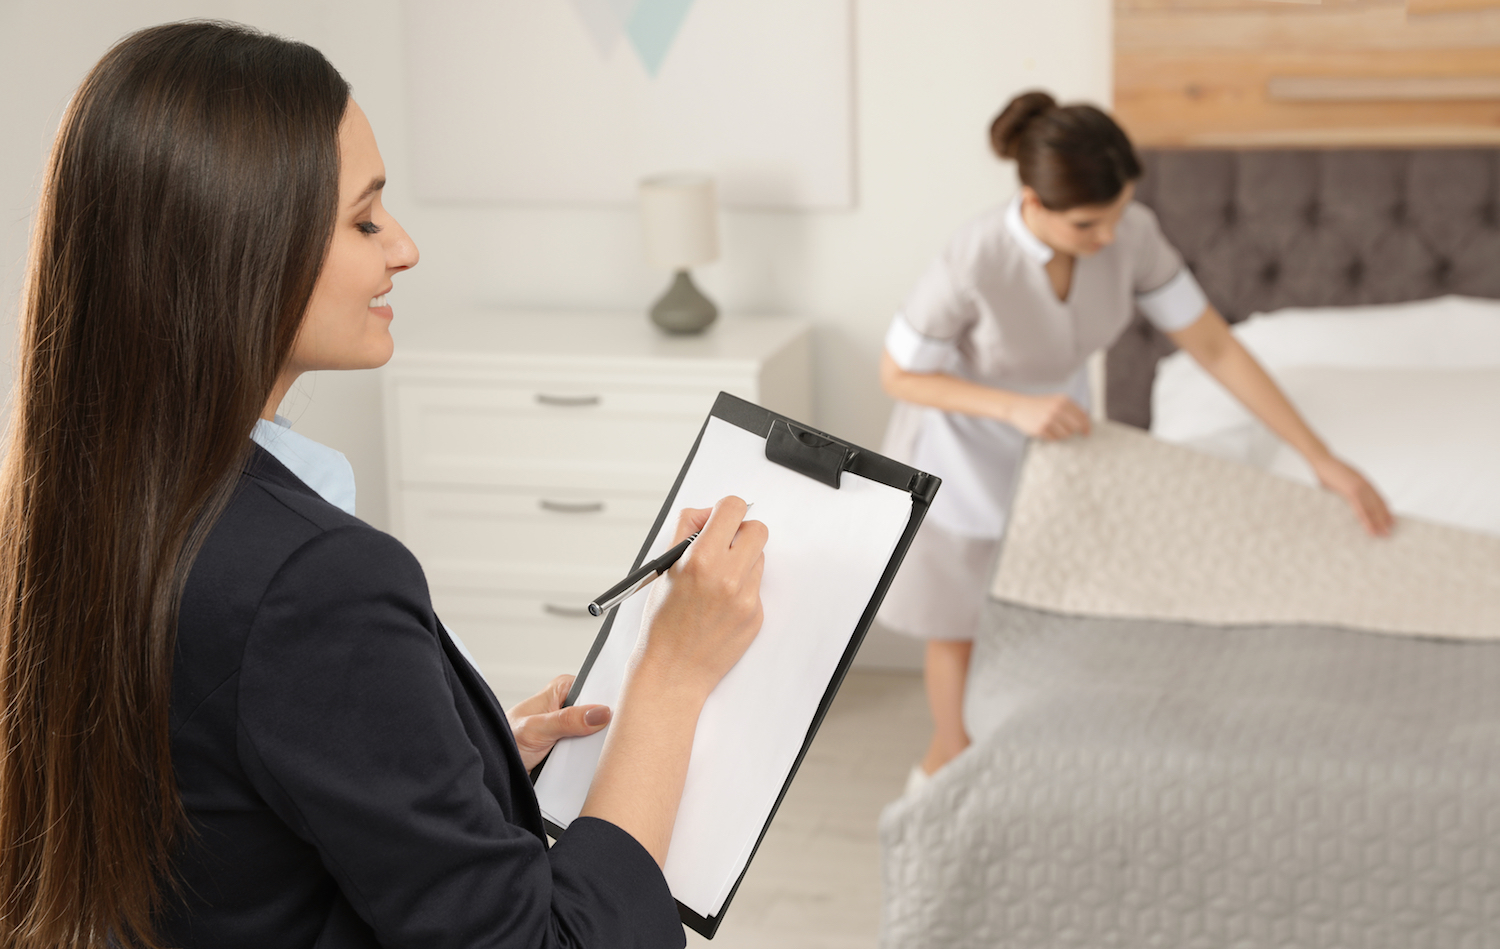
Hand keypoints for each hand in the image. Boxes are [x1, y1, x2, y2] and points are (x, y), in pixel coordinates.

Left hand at [506, 674, 611, 770]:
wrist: (495, 767)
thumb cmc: (505, 739)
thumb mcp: (536, 729)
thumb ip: (566, 720)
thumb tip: (599, 713)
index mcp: (563, 689)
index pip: (596, 688)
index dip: (610, 700)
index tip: (621, 713)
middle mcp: (568, 705)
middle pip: (600, 713)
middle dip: (605, 726)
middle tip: (613, 738)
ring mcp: (571, 727)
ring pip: (596, 734)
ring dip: (597, 746)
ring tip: (601, 754)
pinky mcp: (570, 747)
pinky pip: (588, 752)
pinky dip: (590, 759)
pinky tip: (594, 765)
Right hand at [632, 497, 767, 700]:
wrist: (672, 671)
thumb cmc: (662, 622)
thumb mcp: (664, 568)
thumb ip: (686, 530)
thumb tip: (709, 512)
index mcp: (700, 559)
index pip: (732, 508)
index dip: (725, 511)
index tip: (720, 520)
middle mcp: (727, 576)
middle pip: (757, 529)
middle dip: (741, 533)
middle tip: (725, 546)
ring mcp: (746, 598)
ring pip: (759, 558)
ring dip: (743, 562)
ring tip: (717, 582)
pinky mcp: (756, 616)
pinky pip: (757, 587)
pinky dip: (742, 589)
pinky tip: (721, 606)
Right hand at [1007, 393, 1090, 440]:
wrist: (1018, 406)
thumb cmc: (1039, 405)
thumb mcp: (1055, 400)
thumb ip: (1070, 408)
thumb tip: (1085, 420)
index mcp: (1063, 400)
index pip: (1082, 416)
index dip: (1086, 426)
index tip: (1087, 432)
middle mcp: (1057, 409)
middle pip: (1076, 427)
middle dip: (1075, 431)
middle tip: (1072, 433)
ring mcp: (1049, 419)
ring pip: (1066, 434)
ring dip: (1062, 434)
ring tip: (1054, 429)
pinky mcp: (1041, 429)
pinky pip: (1054, 439)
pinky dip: (1052, 437)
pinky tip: (1046, 430)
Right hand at [1311, 454, 1393, 537]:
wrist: (1322, 460)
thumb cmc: (1327, 470)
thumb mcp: (1341, 480)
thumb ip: (1346, 489)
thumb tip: (1342, 497)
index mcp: (1364, 481)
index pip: (1379, 498)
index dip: (1385, 510)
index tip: (1391, 520)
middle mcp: (1365, 484)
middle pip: (1378, 505)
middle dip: (1384, 519)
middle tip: (1389, 531)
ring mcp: (1360, 488)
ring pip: (1372, 509)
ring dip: (1378, 522)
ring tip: (1383, 533)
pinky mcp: (1351, 491)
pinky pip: (1361, 509)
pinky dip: (1366, 520)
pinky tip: (1370, 529)